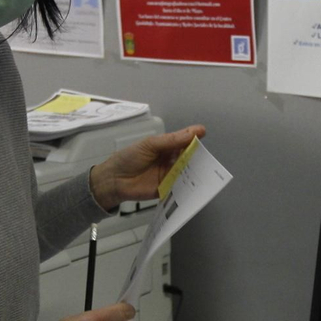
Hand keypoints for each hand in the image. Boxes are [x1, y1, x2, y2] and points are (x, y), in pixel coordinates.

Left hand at [88, 125, 205, 211]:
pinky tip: (197, 183)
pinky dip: (189, 185)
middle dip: (197, 154)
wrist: (115, 180)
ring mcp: (170, 175)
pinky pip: (181, 186)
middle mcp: (170, 160)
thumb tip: (192, 133)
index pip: (183, 140)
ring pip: (187, 171)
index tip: (203, 132)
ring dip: (195, 170)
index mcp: (166, 147)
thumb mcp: (149, 145)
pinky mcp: (168, 189)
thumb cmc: (129, 158)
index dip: (192, 136)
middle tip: (206, 153)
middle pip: (188, 156)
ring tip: (206, 168)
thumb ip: (170, 141)